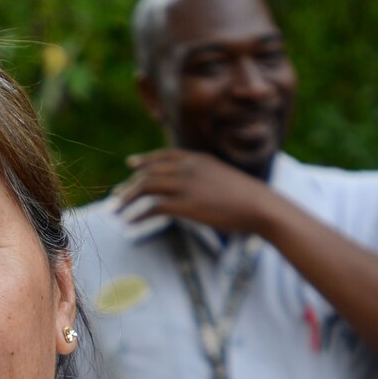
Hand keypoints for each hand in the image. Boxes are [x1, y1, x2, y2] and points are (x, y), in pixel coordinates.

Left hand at [110, 149, 276, 233]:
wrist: (261, 206)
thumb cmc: (249, 198)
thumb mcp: (225, 178)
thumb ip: (208, 178)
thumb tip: (200, 189)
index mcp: (199, 159)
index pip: (164, 155)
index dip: (145, 159)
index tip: (131, 164)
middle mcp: (188, 168)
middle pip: (149, 171)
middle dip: (129, 184)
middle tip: (117, 196)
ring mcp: (186, 185)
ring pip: (146, 186)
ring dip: (128, 199)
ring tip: (117, 211)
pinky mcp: (185, 204)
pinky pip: (153, 207)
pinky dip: (138, 215)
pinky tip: (131, 223)